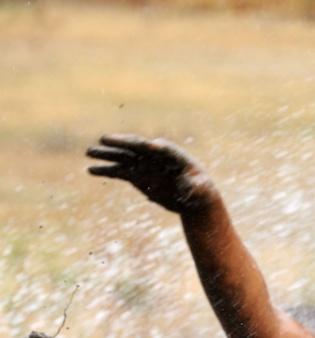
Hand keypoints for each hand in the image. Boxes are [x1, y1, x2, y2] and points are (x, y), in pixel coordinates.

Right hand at [86, 134, 218, 213]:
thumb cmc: (201, 190)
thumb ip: (196, 186)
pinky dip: (106, 171)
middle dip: (121, 142)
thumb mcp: (202, 189)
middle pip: (136, 146)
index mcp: (174, 155)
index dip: (156, 146)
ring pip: (122, 156)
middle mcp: (155, 156)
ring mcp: (144, 165)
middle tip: (104, 139)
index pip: (163, 148)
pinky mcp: (136, 176)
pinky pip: (118, 172)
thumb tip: (188, 189)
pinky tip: (91, 170)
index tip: (148, 145)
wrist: (192, 198)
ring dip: (106, 154)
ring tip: (89, 152)